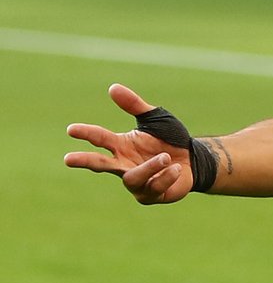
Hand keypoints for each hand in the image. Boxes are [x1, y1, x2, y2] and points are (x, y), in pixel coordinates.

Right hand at [65, 84, 193, 204]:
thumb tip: (112, 87)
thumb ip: (135, 105)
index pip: (100, 138)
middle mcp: (124, 165)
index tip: (71, 130)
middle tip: (68, 159)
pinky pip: (154, 187)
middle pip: (100, 165)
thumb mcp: (155, 119)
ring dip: (150, 166)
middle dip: (85, 161)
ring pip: (132, 178)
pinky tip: (175, 168)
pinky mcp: (151, 195)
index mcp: (121, 146)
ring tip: (165, 157)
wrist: (194, 160)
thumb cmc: (170, 139)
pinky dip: (166, 176)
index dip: (86, 133)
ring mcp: (136, 182)